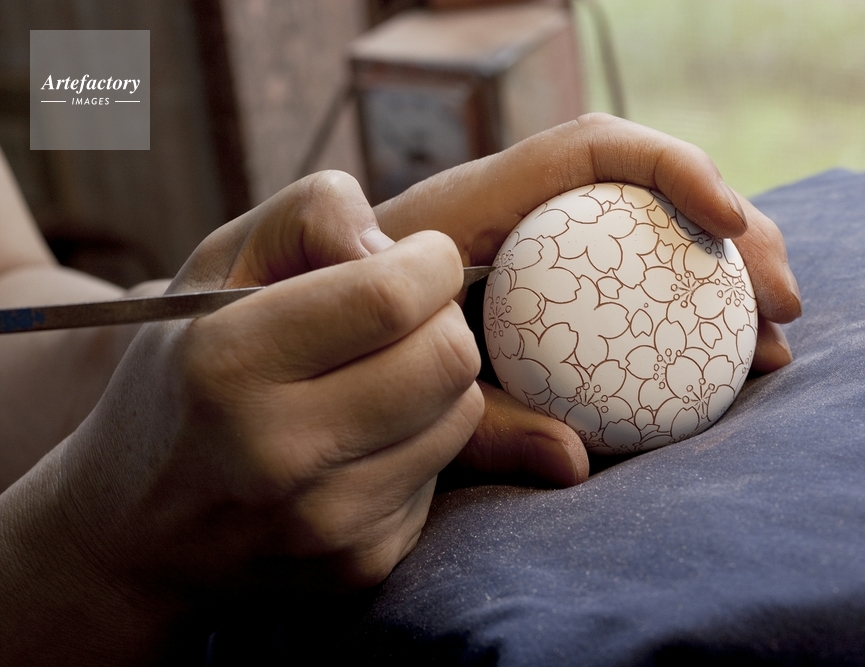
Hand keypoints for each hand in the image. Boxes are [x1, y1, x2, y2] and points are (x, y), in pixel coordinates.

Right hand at [0, 172, 482, 662]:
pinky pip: (441, 472)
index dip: (430, 263)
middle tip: (400, 319)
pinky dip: (415, 443)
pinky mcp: (362, 564)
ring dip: (435, 382)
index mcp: (228, 365)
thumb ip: (308, 216)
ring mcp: (325, 524)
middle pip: (448, 357)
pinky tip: (357, 443)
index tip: (417, 260)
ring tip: (371, 381)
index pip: (393, 296)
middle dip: (441, 318)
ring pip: (461, 413)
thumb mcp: (216, 267)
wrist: (135, 530)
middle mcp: (277, 455)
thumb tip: (399, 249)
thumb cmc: (185, 373)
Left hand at [375, 113, 801, 486]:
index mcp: (479, 206)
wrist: (320, 356)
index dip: (670, 166)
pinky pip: (641, 286)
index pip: (590, 150)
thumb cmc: (358, 360)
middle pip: (650, 192)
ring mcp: (549, 252)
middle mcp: (526, 217)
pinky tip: (728, 364)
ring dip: (727, 283)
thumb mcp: (411, 389)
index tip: (728, 221)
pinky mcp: (563, 290)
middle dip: (735, 235)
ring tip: (772, 347)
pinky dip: (691, 319)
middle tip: (783, 309)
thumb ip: (482, 423)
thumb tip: (576, 462)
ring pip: (659, 241)